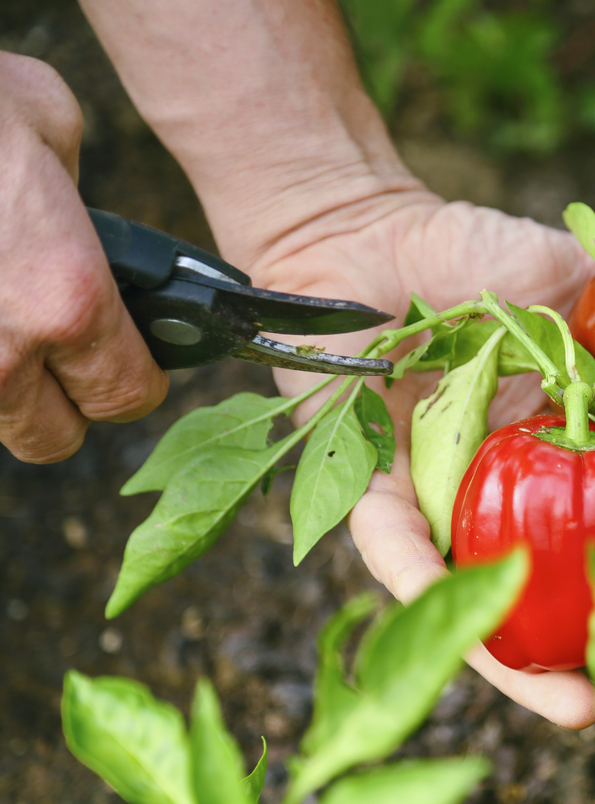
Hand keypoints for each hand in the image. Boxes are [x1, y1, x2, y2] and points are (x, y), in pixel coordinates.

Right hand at [0, 53, 166, 462]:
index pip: (127, 396)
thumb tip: (71, 214)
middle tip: (54, 354)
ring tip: (0, 323)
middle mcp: (1, 352)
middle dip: (60, 403)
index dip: (133, 380)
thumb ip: (74, 199)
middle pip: (52, 438)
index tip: (126, 362)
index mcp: (69, 302)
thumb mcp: (50, 126)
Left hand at [238, 186, 594, 728]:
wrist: (365, 232)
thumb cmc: (470, 251)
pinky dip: (429, 585)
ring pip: (487, 601)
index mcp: (563, 447)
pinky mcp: (373, 500)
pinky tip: (476, 630)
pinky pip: (396, 554)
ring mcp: (445, 505)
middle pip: (569, 574)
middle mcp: (511, 492)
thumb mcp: (576, 271)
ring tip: (579, 708)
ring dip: (529, 663)